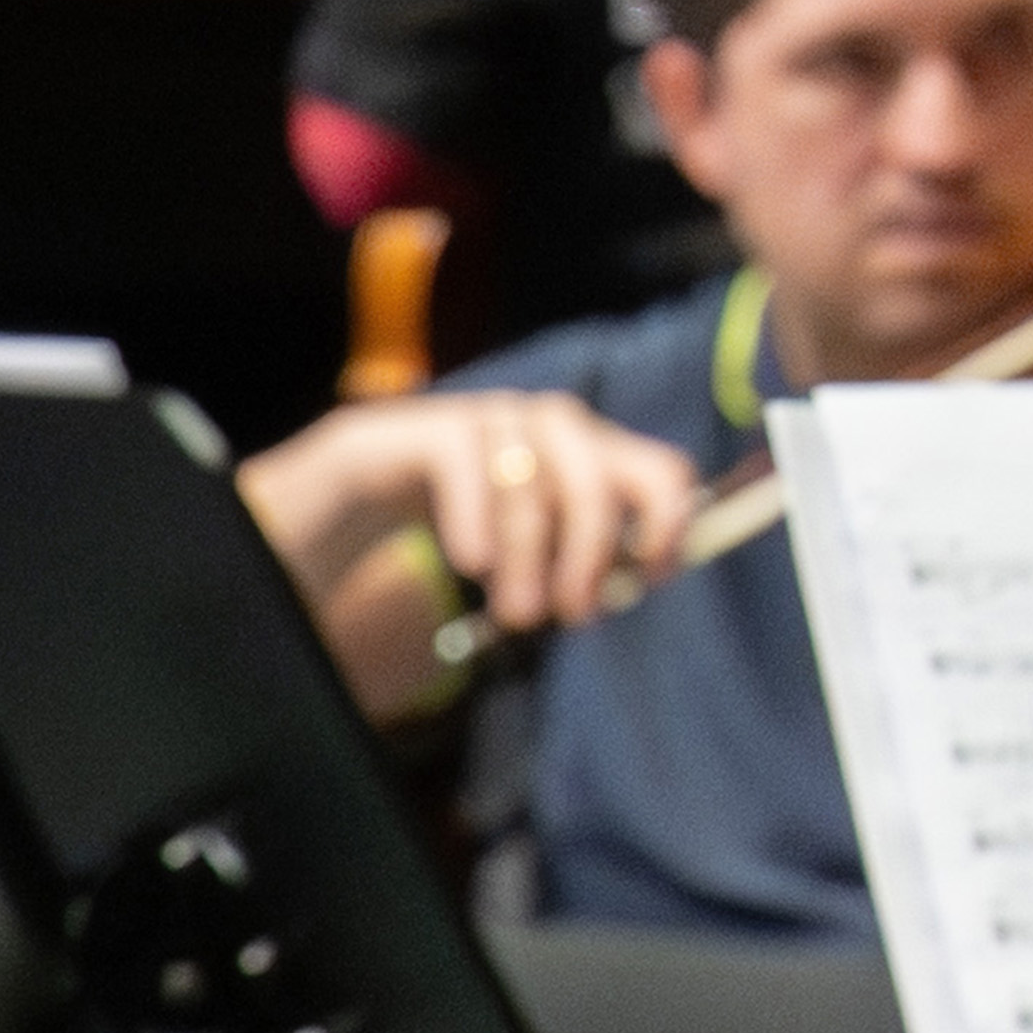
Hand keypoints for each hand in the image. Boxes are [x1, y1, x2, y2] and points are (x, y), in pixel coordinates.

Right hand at [419, 391, 710, 635]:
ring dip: (528, 556)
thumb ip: (578, 564)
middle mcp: (555, 426)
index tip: (653, 577)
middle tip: (574, 614)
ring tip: (516, 614)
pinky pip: (468, 463)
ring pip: (529, 484)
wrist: (363, 485)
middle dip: (590, 552)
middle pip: (596, 480)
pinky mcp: (437, 427)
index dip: (669, 522)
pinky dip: (475, 516)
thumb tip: (619, 591)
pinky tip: (474, 562)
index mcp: (595, 452)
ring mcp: (498, 418)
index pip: (662, 469)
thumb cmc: (468, 526)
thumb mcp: (535, 549)